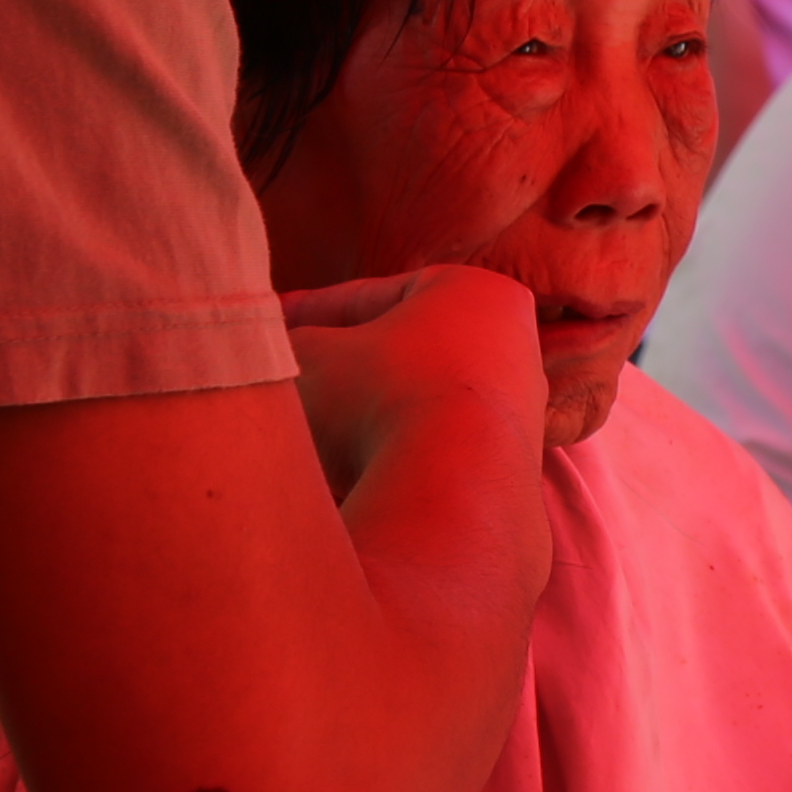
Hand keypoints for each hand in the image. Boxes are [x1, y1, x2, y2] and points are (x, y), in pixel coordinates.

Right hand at [283, 265, 556, 482]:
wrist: (445, 497)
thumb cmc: (379, 401)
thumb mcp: (311, 358)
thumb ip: (293, 344)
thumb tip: (284, 352)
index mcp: (475, 294)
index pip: (373, 295)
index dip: (310, 312)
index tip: (271, 325)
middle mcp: (512, 349)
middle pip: (398, 354)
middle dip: (338, 371)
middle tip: (288, 382)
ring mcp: (519, 414)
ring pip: (412, 408)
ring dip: (359, 421)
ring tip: (307, 441)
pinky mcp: (507, 470)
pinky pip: (432, 456)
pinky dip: (388, 460)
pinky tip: (344, 482)